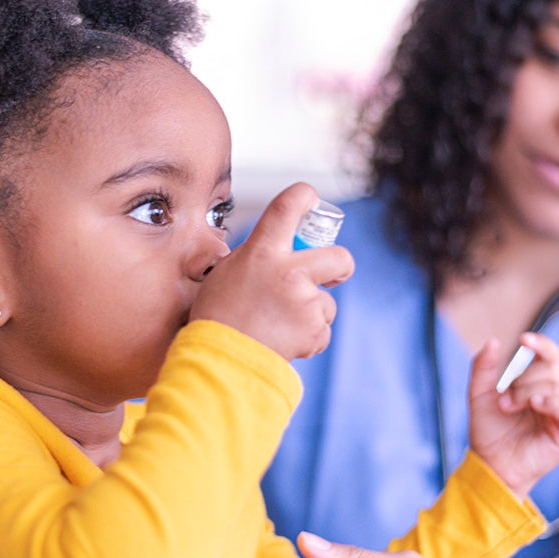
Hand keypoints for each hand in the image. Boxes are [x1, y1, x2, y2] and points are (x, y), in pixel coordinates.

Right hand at [192, 183, 353, 359]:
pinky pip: (322, 330)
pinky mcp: (314, 330)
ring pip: (326, 302)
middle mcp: (289, 272)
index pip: (288, 206)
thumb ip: (257, 258)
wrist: (220, 360)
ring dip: (311, 312)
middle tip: (334, 274)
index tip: (311, 200)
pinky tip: (283, 340)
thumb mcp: (226, 273)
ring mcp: (304, 302)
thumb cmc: (217, 316)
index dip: (305, 196)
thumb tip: (274, 253)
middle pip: (339, 256)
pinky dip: (308, 337)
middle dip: (341, 265)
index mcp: (262, 251)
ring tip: (279, 324)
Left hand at [468, 333, 558, 498]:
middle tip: (503, 401)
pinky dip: (552, 403)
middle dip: (522, 380)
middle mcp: (553, 393)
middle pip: (548, 369)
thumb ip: (483, 368)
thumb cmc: (488, 430)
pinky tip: (537, 403)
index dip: (540, 344)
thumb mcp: (478, 395)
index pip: (548, 354)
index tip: (524, 339)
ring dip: (527, 394)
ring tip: (508, 408)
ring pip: (554, 386)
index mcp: (536, 381)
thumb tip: (493, 341)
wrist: (490, 463)